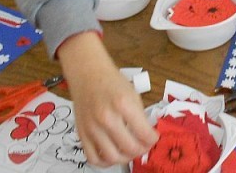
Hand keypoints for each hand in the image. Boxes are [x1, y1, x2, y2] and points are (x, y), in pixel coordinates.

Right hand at [57, 32, 157, 166]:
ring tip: (130, 151)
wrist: (88, 75)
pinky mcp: (81, 134)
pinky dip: (105, 162)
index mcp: (124, 105)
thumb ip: (140, 116)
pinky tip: (113, 155)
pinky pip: (93, 158)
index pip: (144, 133)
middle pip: (130, 148)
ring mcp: (92, 128)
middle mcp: (107, 118)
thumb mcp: (133, 95)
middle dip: (142, 150)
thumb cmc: (113, 82)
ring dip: (126, 159)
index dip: (153, 139)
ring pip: (112, 157)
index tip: (154, 137)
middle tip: (145, 145)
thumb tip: (147, 136)